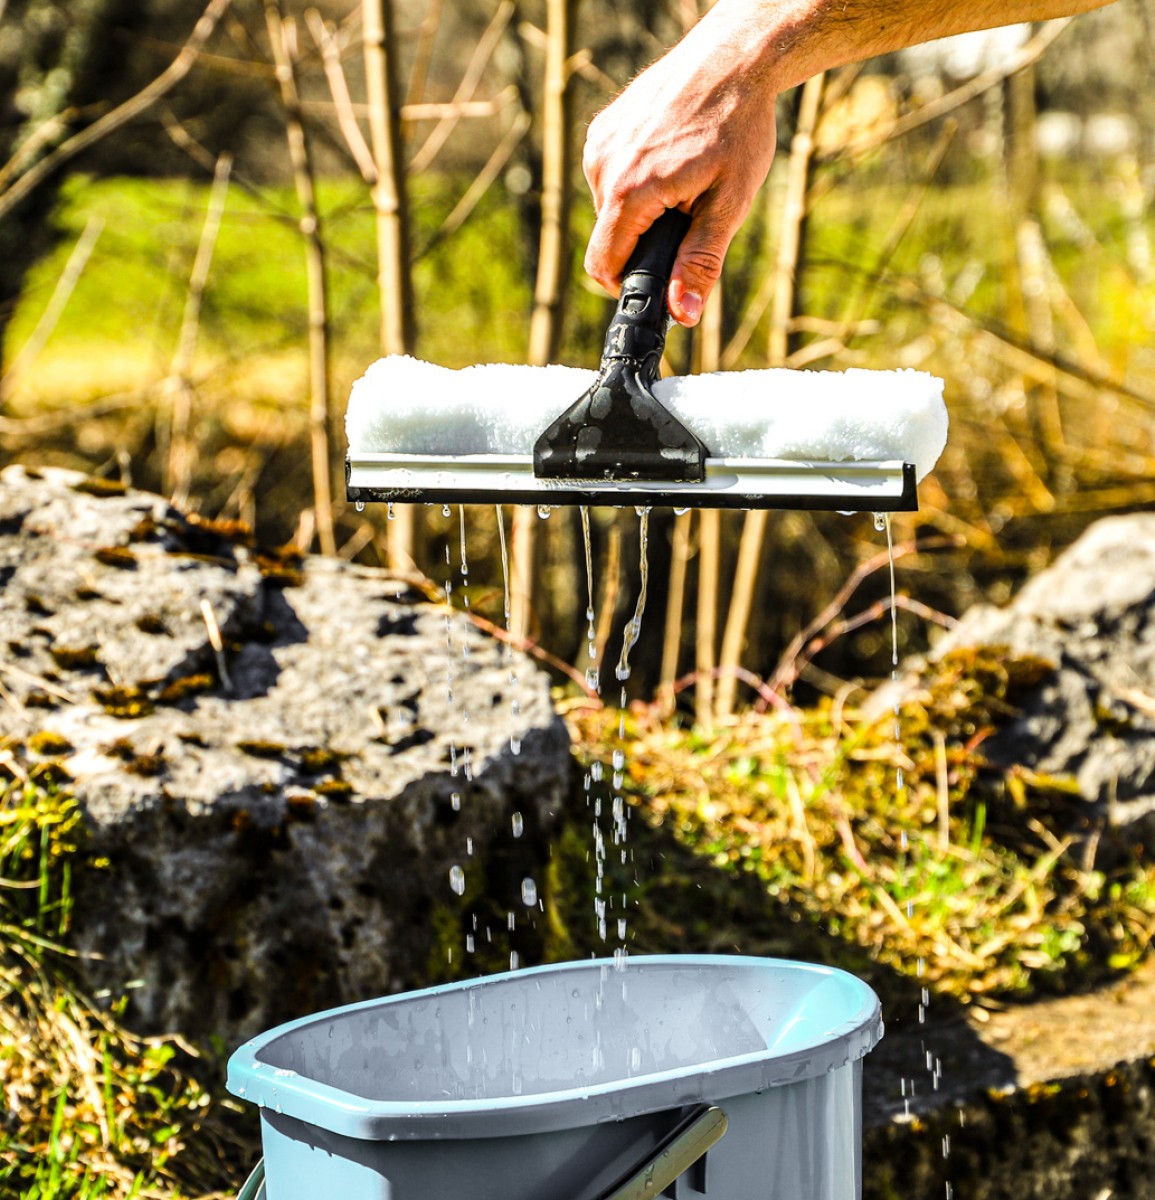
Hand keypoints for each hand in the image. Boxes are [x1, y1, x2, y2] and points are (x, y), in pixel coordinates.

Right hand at [582, 3, 781, 326]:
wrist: (734, 58)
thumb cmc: (737, 127)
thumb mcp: (729, 204)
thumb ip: (700, 263)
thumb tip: (684, 315)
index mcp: (629, 191)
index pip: (603, 266)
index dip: (628, 285)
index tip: (658, 282)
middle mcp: (603, 167)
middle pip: (609, 237)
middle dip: (644, 241)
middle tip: (689, 214)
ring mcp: (599, 143)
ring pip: (609, 208)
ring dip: (640, 211)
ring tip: (683, 180)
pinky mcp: (603, 127)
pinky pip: (609, 176)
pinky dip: (635, 181)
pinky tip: (669, 158)